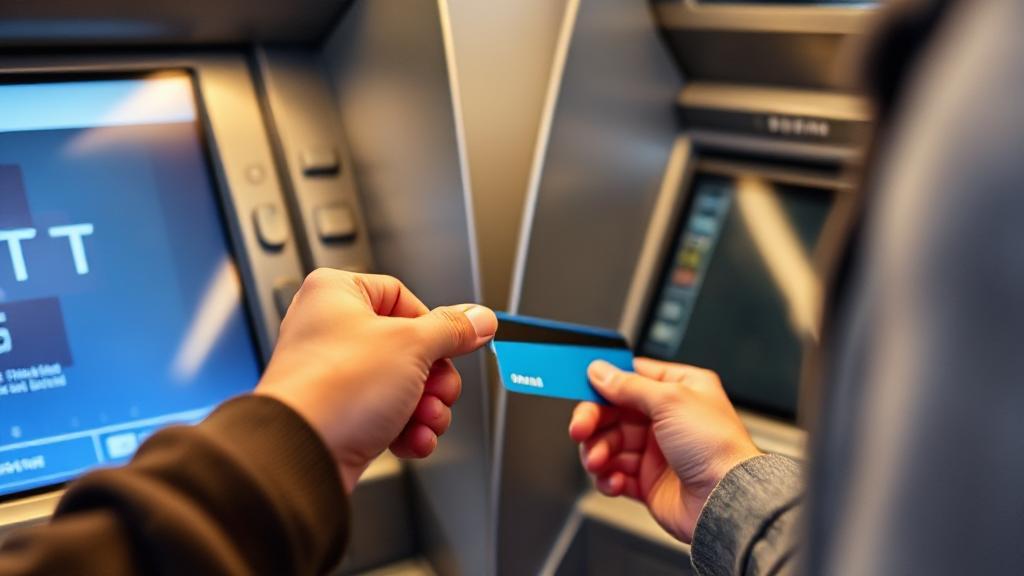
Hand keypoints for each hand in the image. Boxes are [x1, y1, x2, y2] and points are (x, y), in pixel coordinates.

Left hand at [255, 269, 496, 492]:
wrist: (301, 454)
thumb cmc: (334, 388)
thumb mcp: (412, 345)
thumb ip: (452, 330)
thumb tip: (478, 319)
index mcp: (336, 294)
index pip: (403, 297)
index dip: (432, 326)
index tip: (453, 345)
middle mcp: (329, 330)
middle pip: (408, 346)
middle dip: (434, 377)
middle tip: (440, 390)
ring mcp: (332, 376)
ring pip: (401, 385)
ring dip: (425, 407)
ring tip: (426, 419)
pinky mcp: (338, 416)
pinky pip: (385, 415)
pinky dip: (406, 429)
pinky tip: (413, 439)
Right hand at [569, 358, 760, 542]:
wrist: (726, 502)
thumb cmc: (718, 448)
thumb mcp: (670, 400)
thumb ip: (629, 384)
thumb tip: (601, 371)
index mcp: (679, 389)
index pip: (631, 378)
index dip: (604, 384)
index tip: (582, 388)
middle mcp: (667, 418)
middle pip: (613, 412)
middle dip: (593, 421)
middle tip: (581, 429)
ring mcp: (657, 451)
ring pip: (609, 444)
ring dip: (598, 452)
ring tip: (598, 462)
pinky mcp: (649, 482)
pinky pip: (615, 474)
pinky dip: (608, 478)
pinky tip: (614, 480)